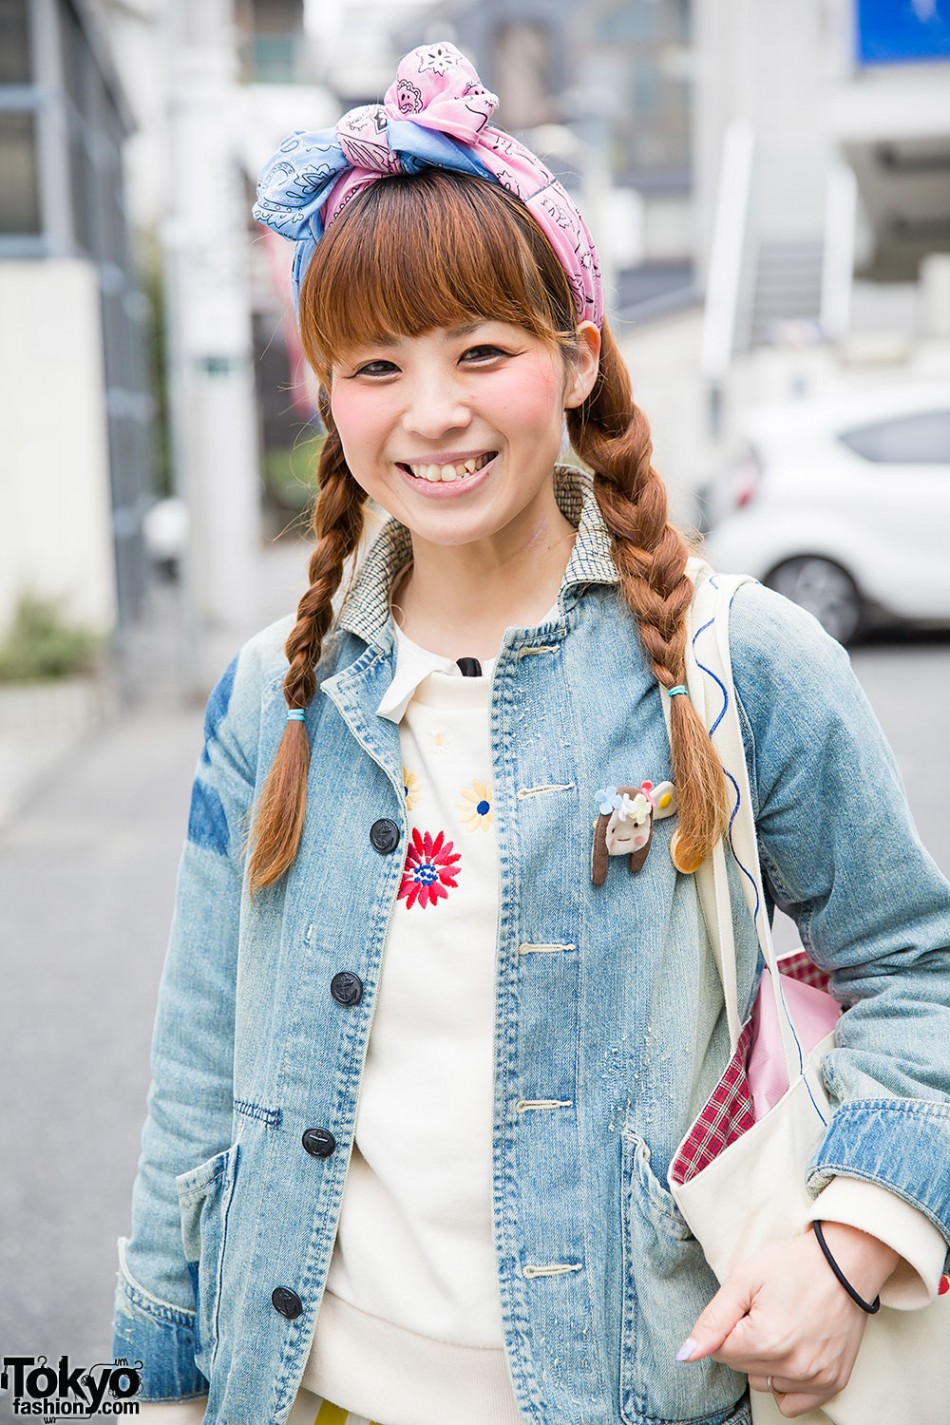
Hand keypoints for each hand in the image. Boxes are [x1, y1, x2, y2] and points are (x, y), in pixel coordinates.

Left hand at [678, 1224, 897, 1417]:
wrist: (846, 1262)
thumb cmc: (793, 1265)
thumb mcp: (744, 1280)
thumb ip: (713, 1321)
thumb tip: (685, 1355)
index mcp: (766, 1340)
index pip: (720, 1352)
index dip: (729, 1326)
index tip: (749, 1306)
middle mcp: (793, 1367)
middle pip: (741, 1368)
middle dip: (744, 1342)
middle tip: (767, 1312)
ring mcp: (816, 1378)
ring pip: (763, 1384)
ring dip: (764, 1363)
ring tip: (783, 1328)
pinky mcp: (834, 1383)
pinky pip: (793, 1403)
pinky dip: (786, 1384)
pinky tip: (792, 1355)